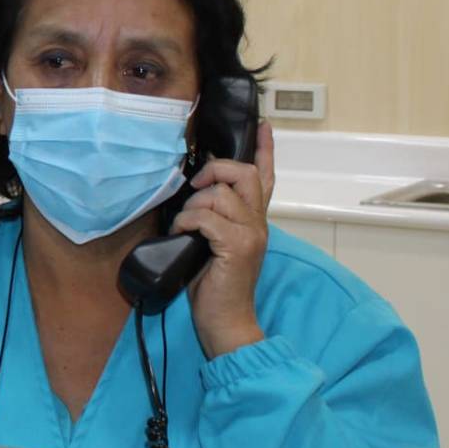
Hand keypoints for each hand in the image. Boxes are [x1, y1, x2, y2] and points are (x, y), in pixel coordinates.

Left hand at [174, 121, 275, 358]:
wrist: (226, 321)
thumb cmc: (213, 285)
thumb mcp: (212, 244)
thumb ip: (212, 219)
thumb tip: (192, 194)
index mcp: (254, 220)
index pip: (266, 178)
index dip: (264, 150)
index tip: (264, 126)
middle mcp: (259, 223)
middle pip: (245, 174)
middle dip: (215, 171)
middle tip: (195, 187)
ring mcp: (251, 234)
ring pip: (222, 194)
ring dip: (194, 204)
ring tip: (185, 225)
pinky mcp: (237, 247)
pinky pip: (207, 217)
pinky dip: (188, 221)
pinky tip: (182, 235)